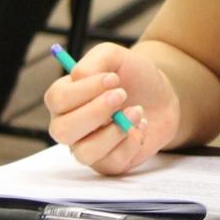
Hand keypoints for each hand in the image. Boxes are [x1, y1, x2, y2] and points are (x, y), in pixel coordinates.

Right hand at [45, 42, 179, 175]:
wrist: (162, 95)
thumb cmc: (132, 76)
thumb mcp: (115, 56)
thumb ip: (94, 61)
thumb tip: (78, 76)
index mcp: (65, 99)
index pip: (57, 100)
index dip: (83, 90)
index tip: (113, 78)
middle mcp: (70, 126)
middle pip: (62, 130)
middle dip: (94, 112)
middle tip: (122, 95)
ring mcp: (88, 147)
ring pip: (84, 152)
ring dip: (114, 131)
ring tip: (137, 111)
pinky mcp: (110, 163)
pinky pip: (112, 162)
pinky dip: (131, 143)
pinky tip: (142, 125)